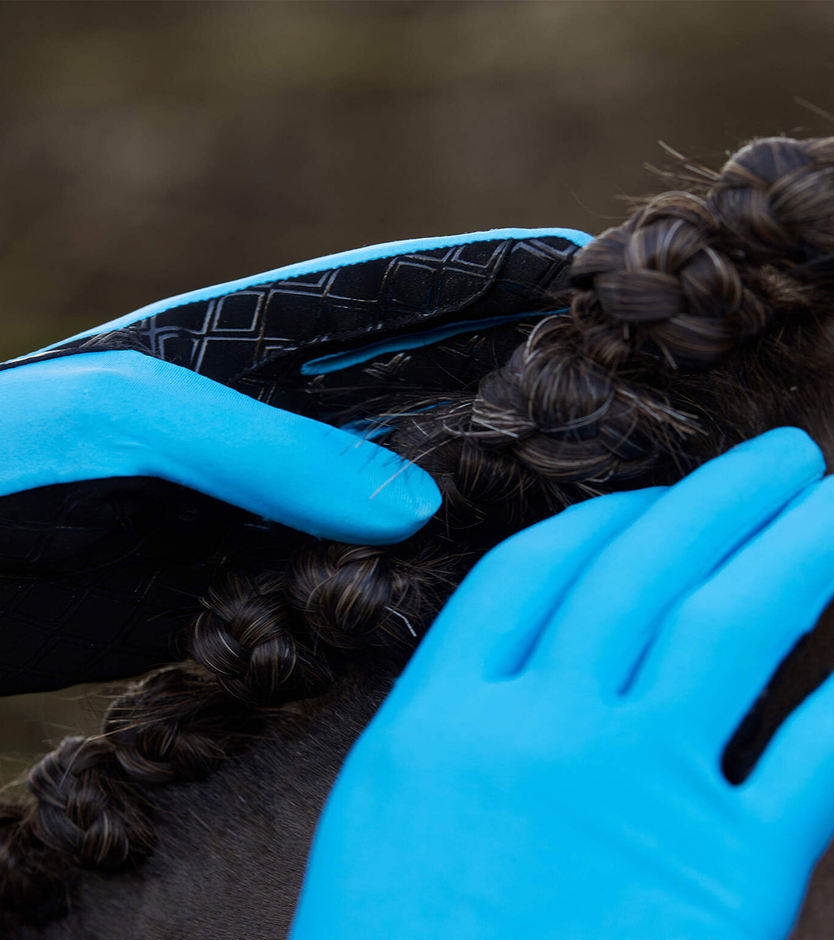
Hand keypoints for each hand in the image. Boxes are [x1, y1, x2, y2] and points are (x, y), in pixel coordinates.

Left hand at [0, 228, 589, 692]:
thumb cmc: (4, 457)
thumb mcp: (127, 413)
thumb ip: (266, 444)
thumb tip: (410, 504)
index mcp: (255, 336)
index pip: (407, 295)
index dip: (498, 288)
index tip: (589, 296)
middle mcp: (275, 409)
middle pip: (417, 390)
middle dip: (505, 397)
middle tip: (601, 420)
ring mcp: (262, 491)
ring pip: (391, 482)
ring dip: (464, 491)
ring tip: (554, 507)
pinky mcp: (236, 570)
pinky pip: (342, 564)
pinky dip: (398, 572)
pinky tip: (453, 584)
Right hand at [284, 427, 833, 939]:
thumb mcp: (385, 814)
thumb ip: (454, 713)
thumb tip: (536, 642)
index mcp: (441, 715)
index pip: (537, 571)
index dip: (610, 517)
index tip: (665, 493)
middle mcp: (538, 730)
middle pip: (643, 572)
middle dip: (724, 499)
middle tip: (790, 454)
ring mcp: (633, 796)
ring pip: (729, 630)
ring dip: (803, 550)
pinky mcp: (727, 883)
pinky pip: (815, 758)